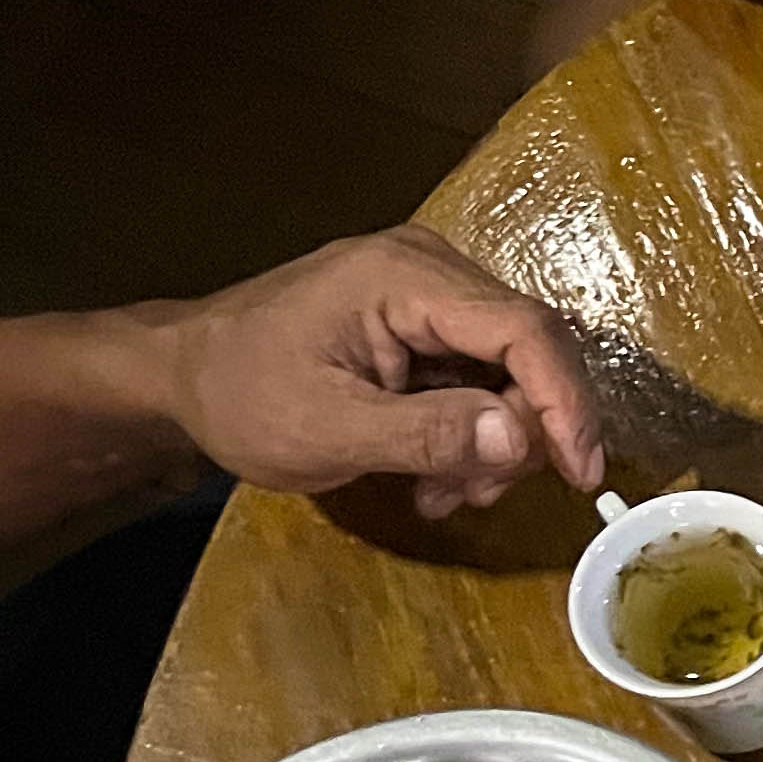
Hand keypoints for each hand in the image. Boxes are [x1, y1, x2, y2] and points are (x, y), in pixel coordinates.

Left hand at [157, 227, 606, 517]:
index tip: (580, 476)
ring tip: (442, 492)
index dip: (565, 403)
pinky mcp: (426, 317)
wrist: (182, 375)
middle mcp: (429, 266)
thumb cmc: (240, 396)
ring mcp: (430, 288)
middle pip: (530, 348)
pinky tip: (436, 470)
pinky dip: (474, 430)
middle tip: (475, 495)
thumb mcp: (326, 429)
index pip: (523, 329)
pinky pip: (484, 373)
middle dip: (521, 433)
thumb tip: (522, 440)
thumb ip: (426, 433)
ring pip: (514, 368)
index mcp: (402, 276)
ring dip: (495, 441)